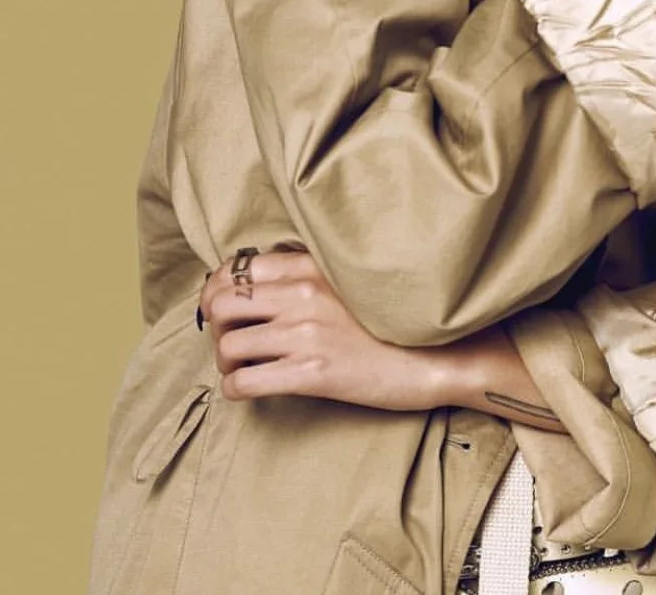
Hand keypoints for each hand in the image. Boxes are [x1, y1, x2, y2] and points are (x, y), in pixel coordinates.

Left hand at [197, 247, 566, 430]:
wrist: (439, 355)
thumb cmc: (397, 317)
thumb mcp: (353, 278)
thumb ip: (312, 269)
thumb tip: (269, 272)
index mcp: (312, 265)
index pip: (237, 269)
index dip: (217, 289)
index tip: (225, 306)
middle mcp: (304, 294)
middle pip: (222, 303)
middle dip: (216, 325)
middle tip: (230, 339)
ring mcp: (307, 334)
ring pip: (228, 346)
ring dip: (226, 361)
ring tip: (242, 367)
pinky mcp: (313, 374)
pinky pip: (245, 383)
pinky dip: (236, 389)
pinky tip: (249, 389)